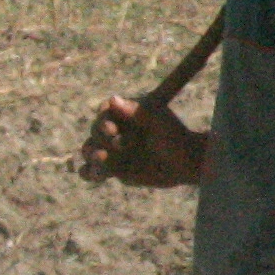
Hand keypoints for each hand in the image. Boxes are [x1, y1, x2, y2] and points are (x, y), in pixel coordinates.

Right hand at [82, 94, 205, 187]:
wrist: (185, 163)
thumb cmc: (175, 137)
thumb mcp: (159, 121)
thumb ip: (137, 111)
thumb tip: (114, 99)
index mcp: (124, 113)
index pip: (105, 112)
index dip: (104, 119)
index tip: (112, 129)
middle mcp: (114, 130)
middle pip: (95, 131)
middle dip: (100, 138)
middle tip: (117, 146)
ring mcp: (110, 150)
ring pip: (90, 150)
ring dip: (92, 154)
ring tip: (101, 158)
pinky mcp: (111, 169)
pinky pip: (93, 171)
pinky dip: (90, 172)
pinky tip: (97, 175)